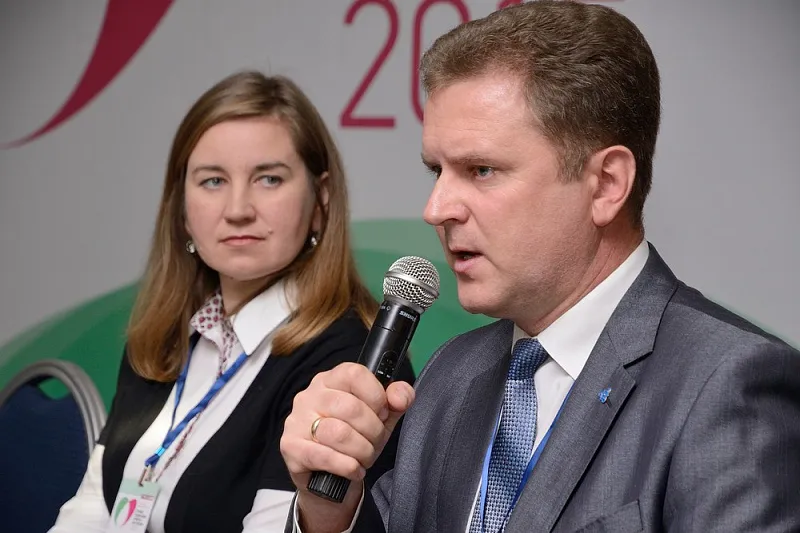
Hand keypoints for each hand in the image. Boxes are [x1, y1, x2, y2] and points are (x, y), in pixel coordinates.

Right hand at [280, 362, 414, 531]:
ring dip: (361, 451)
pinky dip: (347, 466)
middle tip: (375, 441)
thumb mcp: (380, 417)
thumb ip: (396, 400)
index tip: (383, 413)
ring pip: (339, 433)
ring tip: (364, 457)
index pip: (354, 374)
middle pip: (350, 407)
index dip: (376, 396)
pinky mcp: (291, 446)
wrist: (326, 477)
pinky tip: (354, 469)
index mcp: (331, 380)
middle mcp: (310, 395)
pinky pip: (325, 456)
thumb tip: (400, 397)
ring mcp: (297, 420)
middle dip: (373, 430)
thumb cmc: (354, 439)